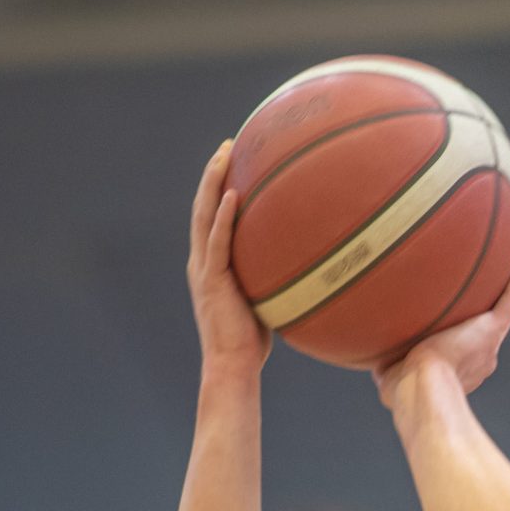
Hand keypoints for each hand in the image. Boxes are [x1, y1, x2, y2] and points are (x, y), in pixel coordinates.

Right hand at [187, 141, 270, 376]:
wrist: (232, 365)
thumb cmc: (252, 340)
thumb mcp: (265, 298)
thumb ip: (274, 276)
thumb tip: (307, 263)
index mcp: (210, 263)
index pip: (211, 217)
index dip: (218, 187)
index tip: (234, 161)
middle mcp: (202, 261)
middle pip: (202, 206)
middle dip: (213, 174)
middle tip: (229, 145)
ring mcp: (203, 269)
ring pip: (203, 216)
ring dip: (212, 183)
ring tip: (225, 154)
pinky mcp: (211, 280)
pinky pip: (217, 242)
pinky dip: (222, 217)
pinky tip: (233, 194)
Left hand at [373, 252, 509, 409]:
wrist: (420, 386)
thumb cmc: (403, 389)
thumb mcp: (390, 375)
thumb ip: (387, 361)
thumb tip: (371, 352)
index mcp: (458, 371)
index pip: (461, 353)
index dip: (458, 342)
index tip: (452, 333)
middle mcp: (480, 359)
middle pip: (483, 332)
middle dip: (483, 317)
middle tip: (484, 295)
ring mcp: (489, 343)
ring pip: (502, 312)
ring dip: (509, 289)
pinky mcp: (492, 329)